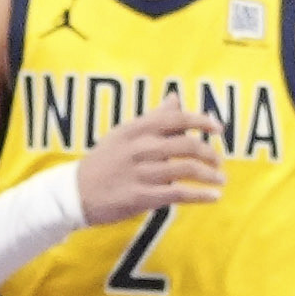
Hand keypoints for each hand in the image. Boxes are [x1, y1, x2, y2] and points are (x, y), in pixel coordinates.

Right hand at [74, 103, 222, 225]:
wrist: (74, 193)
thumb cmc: (104, 161)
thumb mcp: (124, 133)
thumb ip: (154, 117)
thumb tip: (176, 98)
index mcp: (136, 129)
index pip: (176, 118)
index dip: (202, 121)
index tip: (219, 128)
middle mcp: (139, 148)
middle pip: (186, 145)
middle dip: (209, 153)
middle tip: (219, 162)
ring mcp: (140, 172)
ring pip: (185, 169)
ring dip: (209, 175)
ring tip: (220, 180)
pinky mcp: (140, 197)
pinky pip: (178, 194)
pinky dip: (200, 195)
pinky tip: (213, 197)